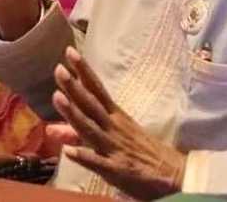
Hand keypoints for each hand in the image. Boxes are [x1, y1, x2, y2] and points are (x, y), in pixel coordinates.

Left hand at [53, 47, 186, 199]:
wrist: (175, 174)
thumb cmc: (142, 151)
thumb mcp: (115, 134)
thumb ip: (81, 130)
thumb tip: (52, 127)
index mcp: (115, 116)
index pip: (97, 90)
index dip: (83, 72)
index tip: (69, 52)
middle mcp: (113, 127)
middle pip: (91, 105)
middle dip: (74, 87)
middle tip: (58, 69)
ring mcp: (114, 148)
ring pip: (90, 129)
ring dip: (74, 114)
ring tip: (57, 97)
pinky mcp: (117, 170)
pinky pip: (99, 163)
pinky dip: (85, 156)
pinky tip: (68, 151)